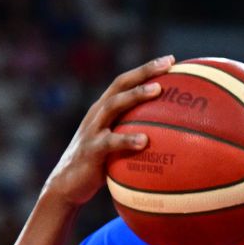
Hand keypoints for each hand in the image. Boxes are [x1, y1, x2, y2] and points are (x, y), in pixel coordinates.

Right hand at [42, 55, 173, 206]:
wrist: (67, 185)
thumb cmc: (101, 166)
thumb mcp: (119, 146)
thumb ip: (138, 135)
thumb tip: (176, 139)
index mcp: (105, 109)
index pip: (126, 82)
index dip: (146, 69)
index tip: (171, 60)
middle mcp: (98, 113)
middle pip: (121, 84)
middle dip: (144, 71)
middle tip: (168, 64)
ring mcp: (93, 129)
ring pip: (114, 105)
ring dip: (136, 95)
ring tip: (158, 90)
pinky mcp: (91, 150)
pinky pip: (110, 143)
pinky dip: (127, 140)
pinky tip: (145, 141)